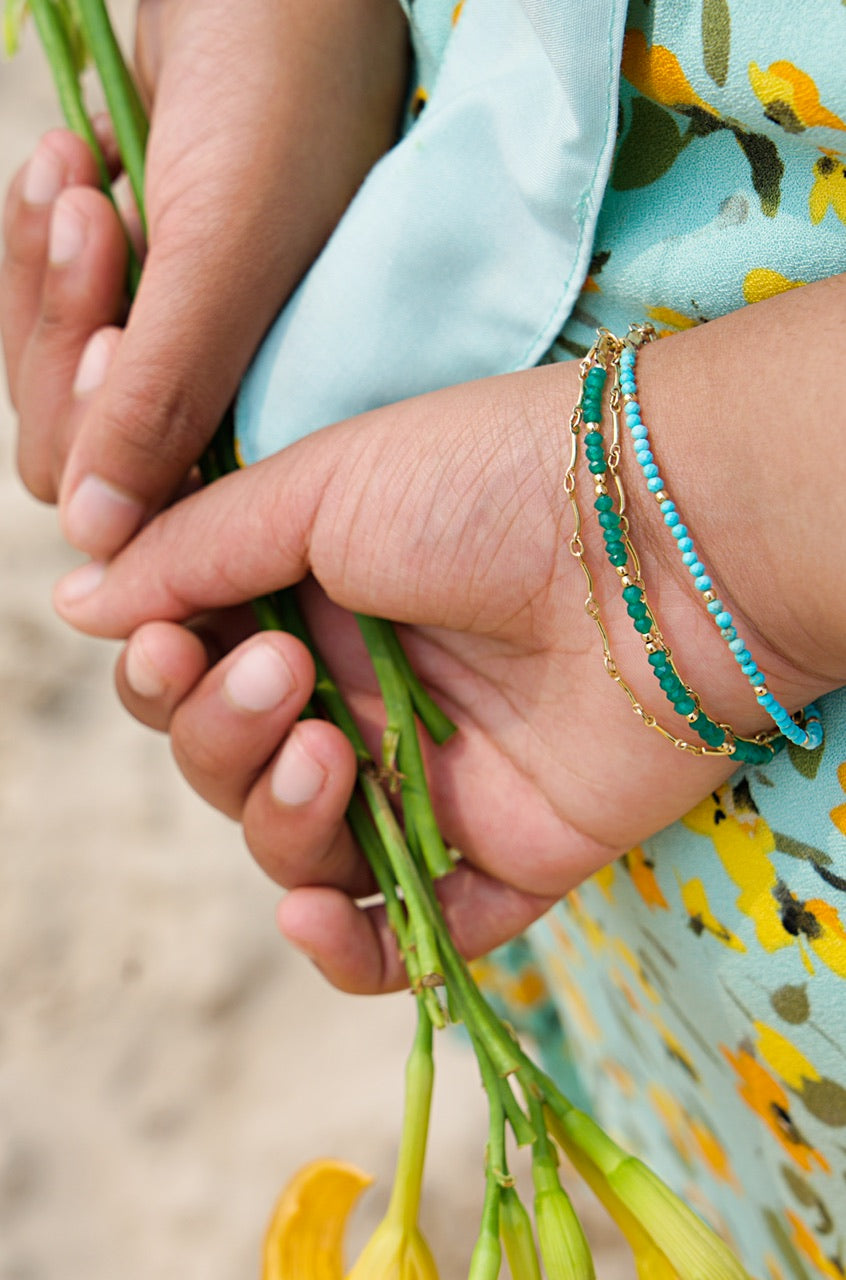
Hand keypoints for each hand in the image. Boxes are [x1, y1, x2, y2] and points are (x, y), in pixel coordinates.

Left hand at [1, 0, 407, 552]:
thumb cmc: (273, 85)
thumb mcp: (225, 251)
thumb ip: (166, 398)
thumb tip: (99, 535)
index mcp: (290, 407)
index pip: (161, 501)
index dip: (114, 434)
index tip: (118, 335)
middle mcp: (236, 387)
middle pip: (87, 442)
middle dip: (66, 337)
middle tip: (94, 223)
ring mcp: (182, 334)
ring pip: (55, 374)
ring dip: (44, 277)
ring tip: (79, 179)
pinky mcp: (139, 278)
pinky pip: (40, 300)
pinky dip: (35, 236)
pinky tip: (73, 159)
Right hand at [52, 285, 845, 992]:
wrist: (660, 537)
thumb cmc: (491, 482)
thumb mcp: (322, 486)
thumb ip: (195, 552)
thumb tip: (80, 600)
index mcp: (315, 605)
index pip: (195, 673)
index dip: (164, 677)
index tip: (167, 647)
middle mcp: (363, 695)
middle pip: (231, 767)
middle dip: (224, 736)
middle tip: (282, 679)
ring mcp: (430, 780)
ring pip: (299, 849)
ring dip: (280, 815)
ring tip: (330, 749)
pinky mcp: (503, 853)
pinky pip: (408, 938)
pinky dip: (349, 946)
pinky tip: (316, 910)